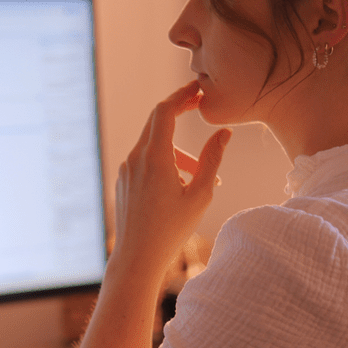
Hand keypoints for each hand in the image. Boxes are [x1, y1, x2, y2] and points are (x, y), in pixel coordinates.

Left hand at [111, 80, 231, 280]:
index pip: (165, 110)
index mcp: (154, 156)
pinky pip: (144, 162)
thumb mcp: (200, 194)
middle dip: (179, 112)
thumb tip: (224, 133)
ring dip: (177, 150)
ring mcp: (126, 170)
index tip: (199, 90)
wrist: (137, 257)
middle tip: (199, 107)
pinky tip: (180, 187)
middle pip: (157, 122)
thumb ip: (213, 159)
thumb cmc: (171, 229)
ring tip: (200, 177)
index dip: (183, 95)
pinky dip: (164, 163)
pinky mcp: (123, 182)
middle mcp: (136, 158)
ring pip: (152, 145)